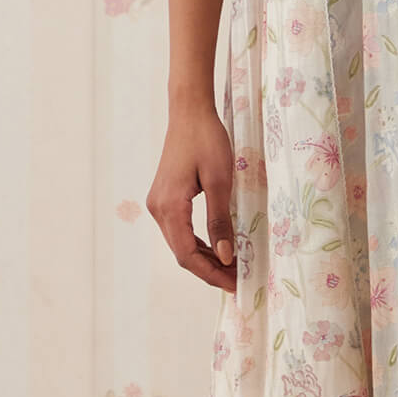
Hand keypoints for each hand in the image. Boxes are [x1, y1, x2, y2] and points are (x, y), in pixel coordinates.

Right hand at [148, 97, 239, 289]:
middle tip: (239, 280)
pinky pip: (181, 230)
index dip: (212, 274)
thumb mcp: (220, 181)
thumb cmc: (207, 140)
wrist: (190, 112)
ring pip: (181, 243)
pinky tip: (219, 248)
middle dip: (210, 270)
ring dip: (205, 258)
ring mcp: (159, 204)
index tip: (235, 284)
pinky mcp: (165, 198)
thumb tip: (226, 257)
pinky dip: (199, 243)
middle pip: (182, 253)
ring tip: (232, 269)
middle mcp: (158, 209)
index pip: (188, 255)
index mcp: (169, 207)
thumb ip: (220, 221)